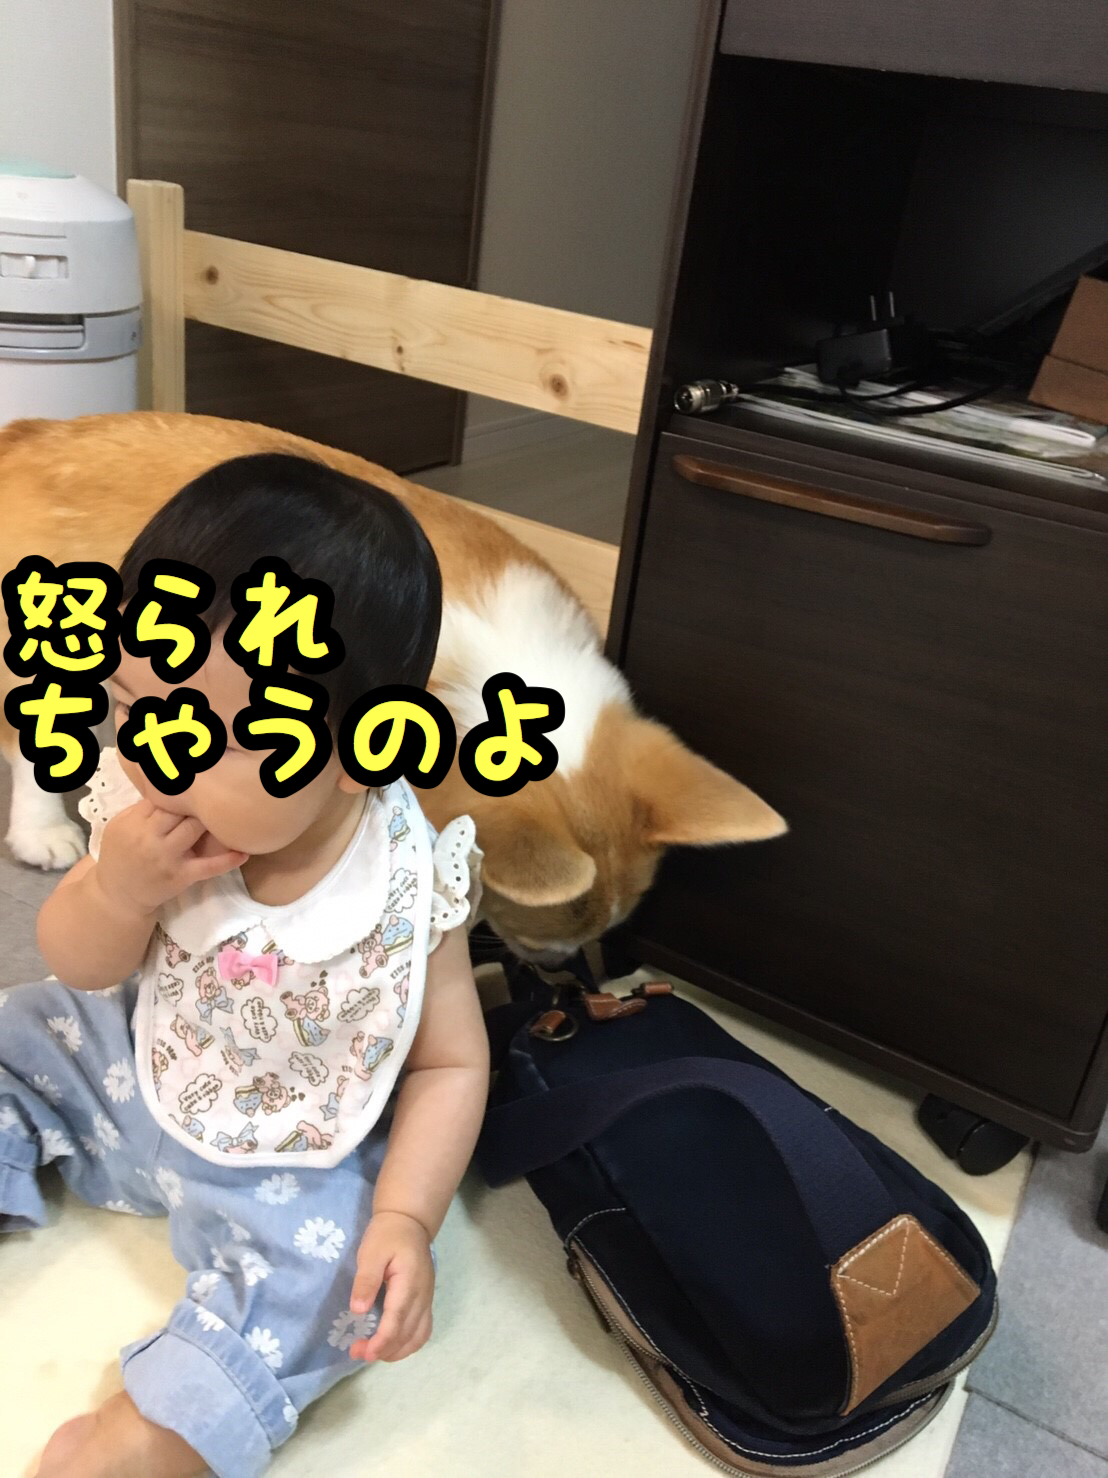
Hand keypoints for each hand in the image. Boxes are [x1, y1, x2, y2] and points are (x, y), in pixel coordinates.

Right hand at [94, 801, 247, 915]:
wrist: (117, 895)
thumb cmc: (120, 856)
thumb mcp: (120, 827)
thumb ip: (142, 808)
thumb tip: (170, 789)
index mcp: (134, 822)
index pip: (161, 798)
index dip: (179, 790)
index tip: (196, 783)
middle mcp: (151, 838)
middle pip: (180, 809)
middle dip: (196, 801)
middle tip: (213, 794)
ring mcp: (168, 857)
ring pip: (195, 828)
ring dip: (210, 819)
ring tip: (226, 811)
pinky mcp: (182, 875)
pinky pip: (209, 866)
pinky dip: (228, 860)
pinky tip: (243, 852)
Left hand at [348, 1210, 433, 1362]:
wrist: (410, 1222)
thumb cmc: (387, 1235)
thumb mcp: (371, 1252)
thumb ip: (366, 1280)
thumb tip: (358, 1310)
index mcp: (408, 1282)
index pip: (396, 1321)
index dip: (381, 1342)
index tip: (361, 1352)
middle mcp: (422, 1295)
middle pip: (407, 1334)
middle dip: (383, 1350)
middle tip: (356, 1352)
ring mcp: (427, 1299)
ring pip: (418, 1337)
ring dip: (397, 1351)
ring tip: (373, 1353)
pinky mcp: (426, 1301)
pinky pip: (423, 1330)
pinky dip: (408, 1344)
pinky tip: (392, 1345)